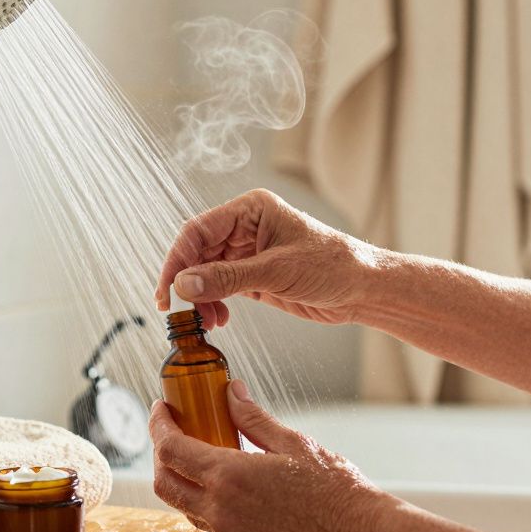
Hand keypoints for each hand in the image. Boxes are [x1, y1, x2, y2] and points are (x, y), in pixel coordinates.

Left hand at [149, 379, 393, 531]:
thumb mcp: (292, 442)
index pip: (170, 450)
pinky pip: (208, 525)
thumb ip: (252, 418)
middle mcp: (220, 511)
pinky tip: (226, 486)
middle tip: (173, 431)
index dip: (158, 425)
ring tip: (201, 455)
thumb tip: (230, 392)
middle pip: (164, 483)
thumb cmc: (334, 487)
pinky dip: (204, 503)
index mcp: (228, 477)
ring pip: (184, 507)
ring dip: (182, 481)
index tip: (161, 408)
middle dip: (160, 454)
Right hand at [154, 189, 377, 326]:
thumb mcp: (277, 272)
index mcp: (250, 210)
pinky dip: (213, 304)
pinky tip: (218, 319)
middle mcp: (245, 227)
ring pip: (205, 273)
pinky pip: (220, 288)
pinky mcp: (254, 276)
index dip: (177, 260)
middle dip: (187, 283)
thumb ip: (228, 278)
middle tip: (180, 313)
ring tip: (206, 321)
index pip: (198, 231)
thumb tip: (184, 284)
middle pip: (197, 252)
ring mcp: (248, 252)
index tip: (167, 291)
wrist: (363, 289)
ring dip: (200, 298)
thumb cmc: (332, 266)